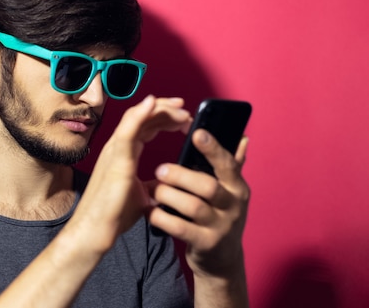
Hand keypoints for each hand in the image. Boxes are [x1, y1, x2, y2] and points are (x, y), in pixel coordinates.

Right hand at [68, 95, 191, 253]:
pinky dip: (140, 113)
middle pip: (142, 116)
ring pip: (137, 117)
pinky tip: (153, 103)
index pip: (146, 125)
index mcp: (125, 153)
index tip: (184, 118)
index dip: (164, 118)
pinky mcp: (116, 159)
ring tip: (181, 108)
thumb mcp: (142, 194)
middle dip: (166, 110)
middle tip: (186, 111)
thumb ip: (154, 183)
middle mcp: (118, 147)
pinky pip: (128, 130)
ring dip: (160, 109)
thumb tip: (169, 184)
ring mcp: (115, 151)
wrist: (95, 230)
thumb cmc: (114, 214)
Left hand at [150, 128, 249, 277]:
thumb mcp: (230, 192)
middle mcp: (233, 206)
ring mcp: (221, 226)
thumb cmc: (220, 215)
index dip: (213, 149)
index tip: (197, 133)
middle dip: (181, 176)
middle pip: (208, 186)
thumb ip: (232, 165)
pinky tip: (150, 211)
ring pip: (193, 206)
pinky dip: (161, 217)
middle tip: (160, 169)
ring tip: (153, 191)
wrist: (222, 259)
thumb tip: (242, 138)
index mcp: (237, 187)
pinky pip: (180, 228)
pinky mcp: (206, 244)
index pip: (228, 164)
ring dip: (168, 195)